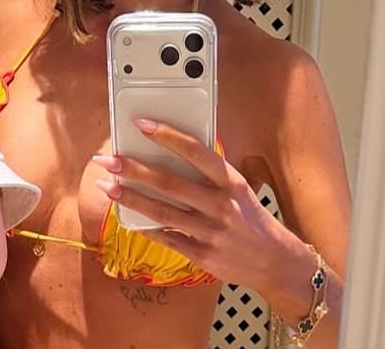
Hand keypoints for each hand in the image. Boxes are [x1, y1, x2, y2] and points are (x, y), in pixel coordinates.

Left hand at [90, 118, 304, 291]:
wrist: (275, 261)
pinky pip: (167, 238)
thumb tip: (172, 152)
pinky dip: (145, 227)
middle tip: (108, 159)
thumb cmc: (252, 219)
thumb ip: (210, 173)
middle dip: (134, 169)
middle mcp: (220, 205)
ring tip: (109, 186)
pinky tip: (128, 217)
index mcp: (230, 182)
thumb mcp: (239, 189)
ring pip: (162, 212)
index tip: (142, 124)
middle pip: (170, 183)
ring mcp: (211, 232)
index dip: (167, 136)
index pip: (196, 152)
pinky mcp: (203, 255)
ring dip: (131, 198)